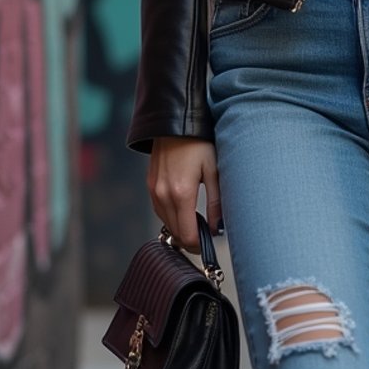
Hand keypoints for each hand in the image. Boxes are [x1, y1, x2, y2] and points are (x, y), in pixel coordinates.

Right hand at [147, 136, 221, 252]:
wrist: (175, 123)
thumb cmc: (198, 143)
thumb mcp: (214, 171)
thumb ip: (216, 202)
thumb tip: (218, 227)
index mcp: (181, 193)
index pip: (187, 234)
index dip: (199, 245)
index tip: (209, 245)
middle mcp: (163, 194)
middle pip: (174, 232)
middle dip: (190, 240)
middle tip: (206, 239)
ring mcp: (153, 190)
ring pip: (165, 222)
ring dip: (179, 228)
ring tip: (197, 226)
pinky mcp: (150, 185)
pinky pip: (159, 210)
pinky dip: (170, 216)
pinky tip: (183, 212)